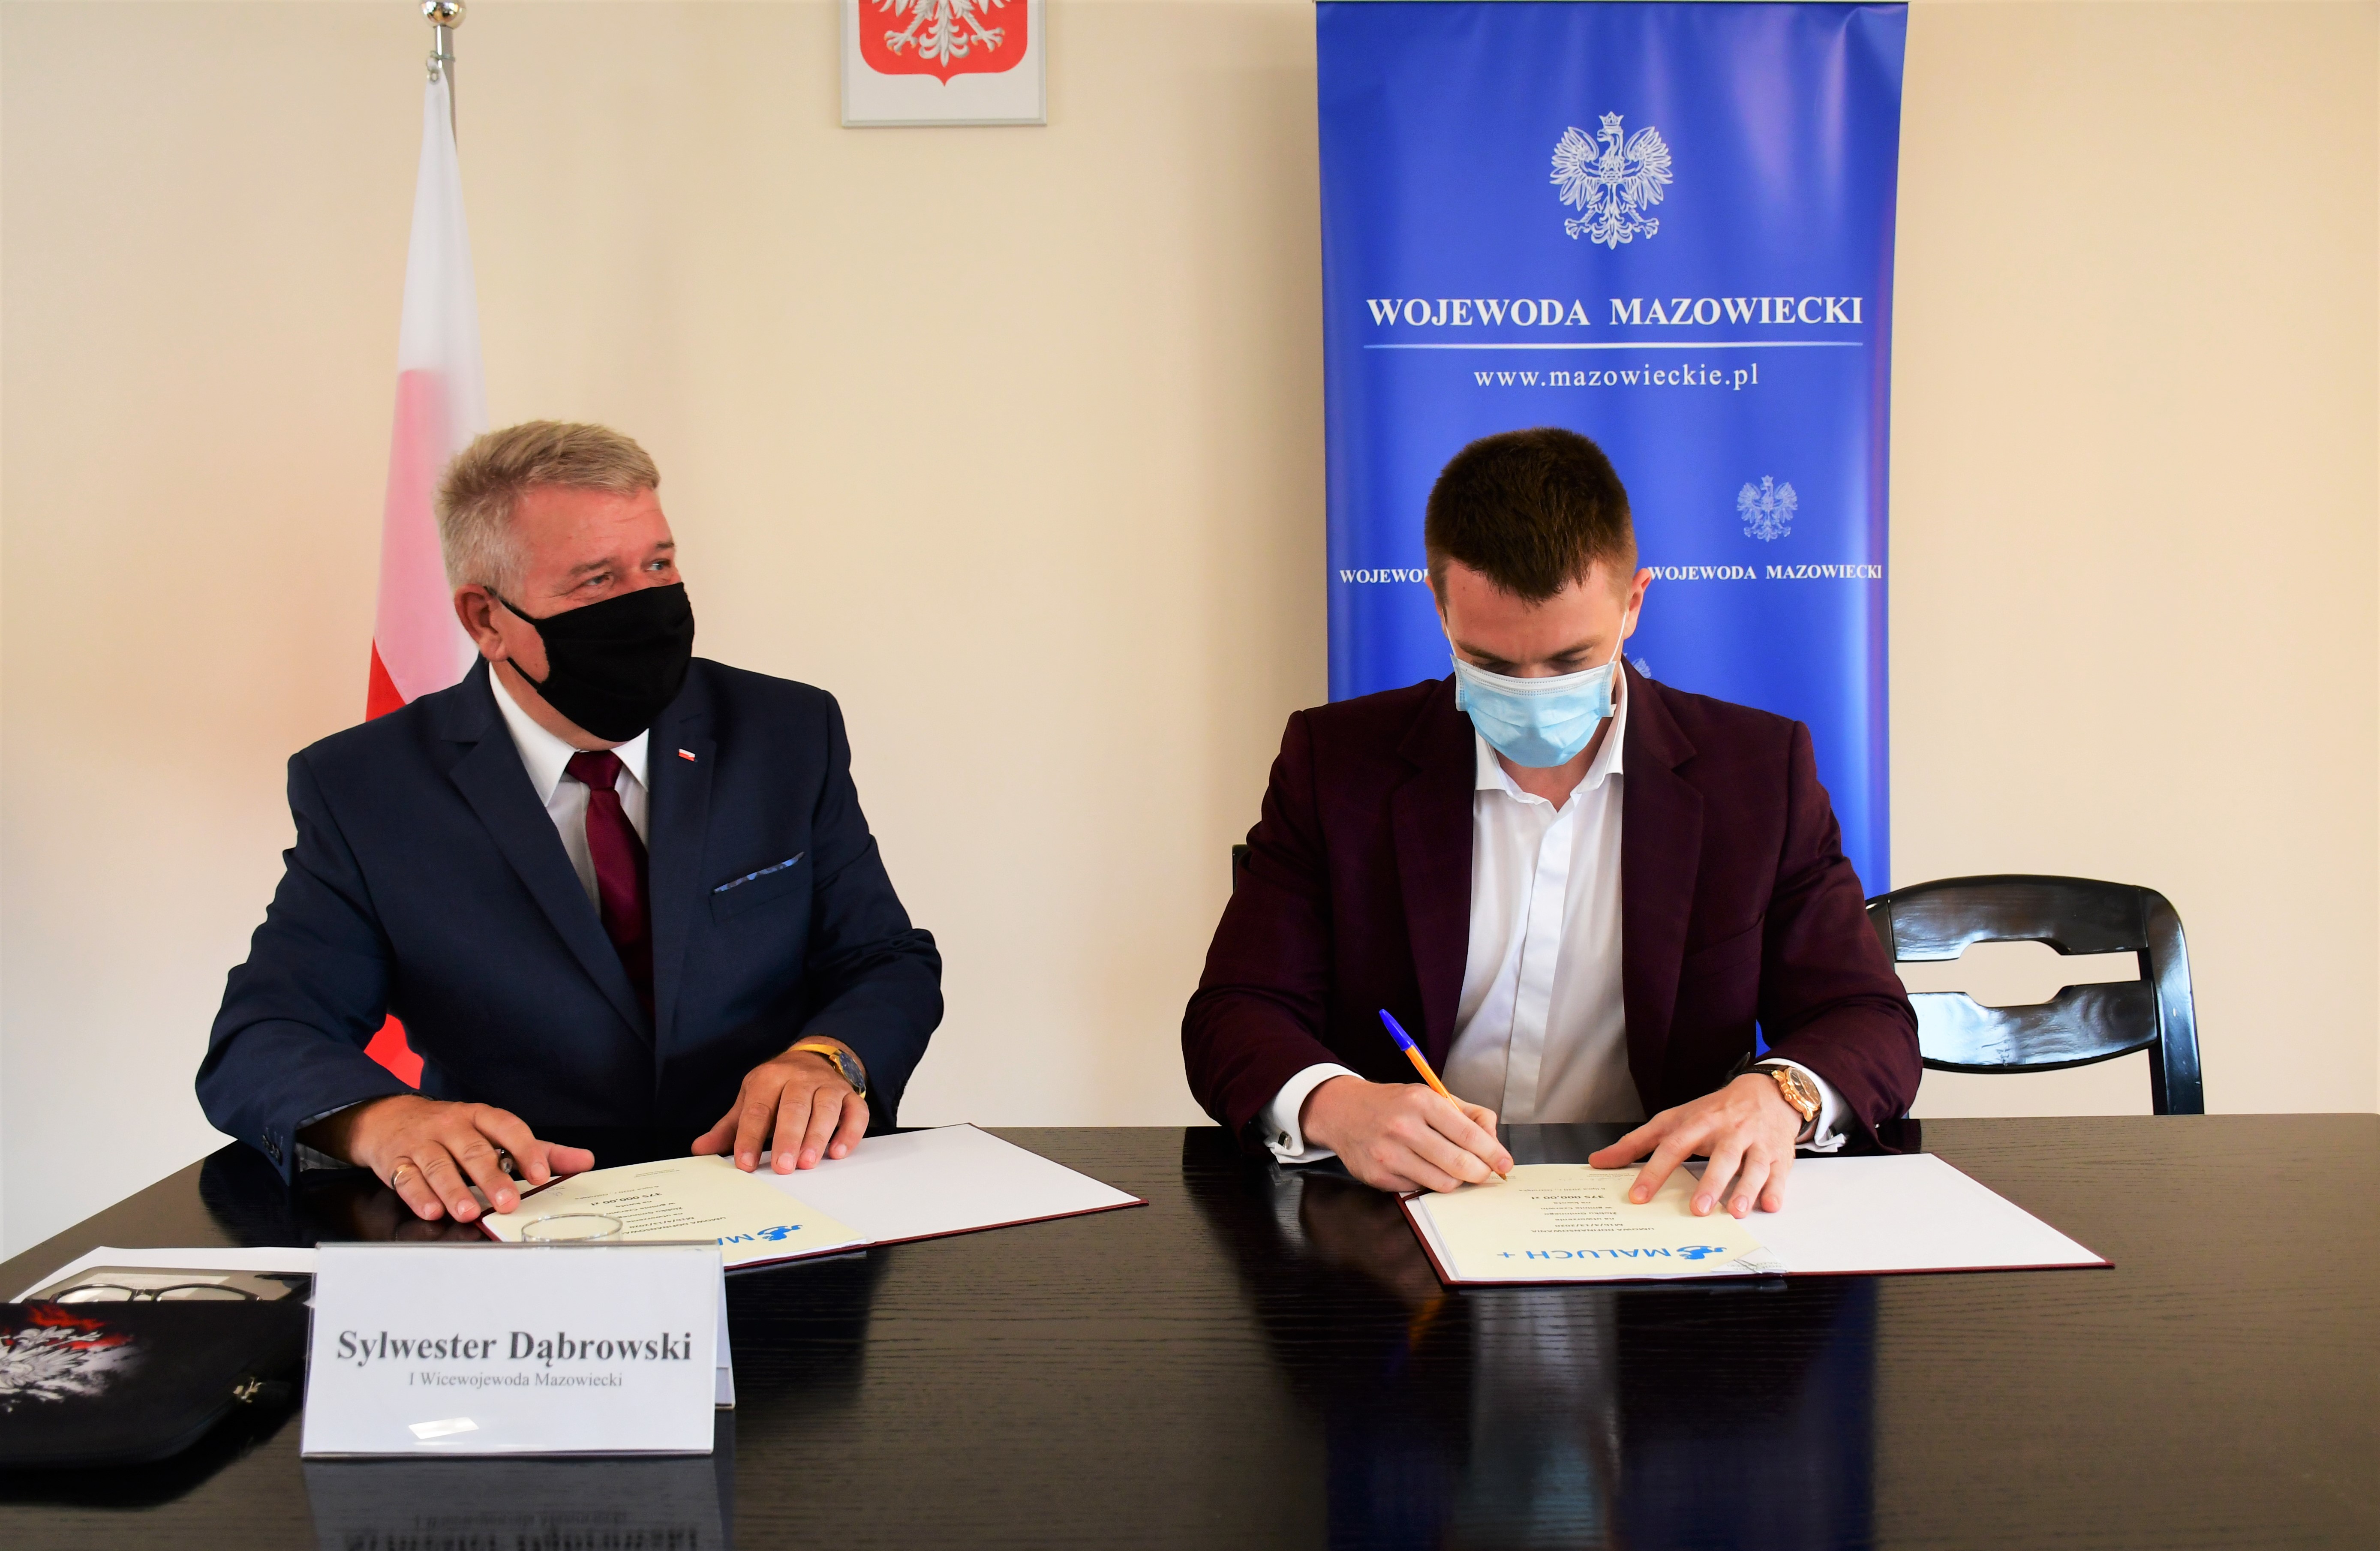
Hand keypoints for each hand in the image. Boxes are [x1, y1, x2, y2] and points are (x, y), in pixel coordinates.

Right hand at [306, 1095, 595, 1224]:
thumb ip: (539, 1149)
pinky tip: (431, 1210)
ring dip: (454, 1190)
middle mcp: (452, 1126)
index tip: (540, 1175)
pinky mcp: (396, 1161)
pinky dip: (418, 1196)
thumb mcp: (495, 1133)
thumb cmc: (453, 1130)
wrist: (390, 1117)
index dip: (526, 1150)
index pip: (508, 1127)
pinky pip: (407, 1178)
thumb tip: (584, 1160)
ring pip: (439, 1165)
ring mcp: (422, 1143)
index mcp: (481, 1117)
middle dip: (491, 1178)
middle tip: (507, 1202)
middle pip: (473, 1151)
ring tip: (469, 1212)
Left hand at [690, 1041, 867, 1172]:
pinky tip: (838, 1152)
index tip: (745, 1164)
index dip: (750, 1138)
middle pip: (794, 1107)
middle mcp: (799, 1078)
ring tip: (808, 1162)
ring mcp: (827, 1086)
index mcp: (769, 1078)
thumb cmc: (777, 1088)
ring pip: (825, 1109)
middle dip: (788, 1138)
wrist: (814, 1058)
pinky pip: (855, 1112)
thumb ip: (729, 1128)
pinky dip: (849, 1132)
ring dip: (817, 1136)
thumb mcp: (750, 1100)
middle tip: (784, 1167)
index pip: (758, 1110)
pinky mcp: (850, 1095)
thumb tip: (700, 1149)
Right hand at [1301, 1076, 1513, 1192]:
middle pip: (1459, 1164)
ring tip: (1453, 1169)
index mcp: (1421, 1102)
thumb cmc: (1395, 1105)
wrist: (1343, 1112)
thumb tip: (1494, 1141)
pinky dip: (1427, 1182)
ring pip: (1442, 1183)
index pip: (1468, 1135)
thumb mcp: (1431, 1096)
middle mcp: (1403, 1127)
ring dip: (1455, 1180)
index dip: (1493, 1153)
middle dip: (1480, 1173)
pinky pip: (1419, 1189)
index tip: (1505, 1164)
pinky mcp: (1378, 1176)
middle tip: (1484, 1173)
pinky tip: (1422, 1168)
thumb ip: (1469, 1114)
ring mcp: (1388, 1154)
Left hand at [1587, 1073, 1802, 1217]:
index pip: (1673, 1146)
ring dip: (1745, 1188)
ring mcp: (1757, 1142)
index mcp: (1699, 1122)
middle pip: (1721, 1155)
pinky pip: (1780, 1172)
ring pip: (1754, 1165)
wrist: (1768, 1092)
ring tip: (1735, 1211)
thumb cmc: (1716, 1111)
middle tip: (1697, 1209)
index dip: (1654, 1171)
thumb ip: (1637, 1142)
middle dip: (1710, 1182)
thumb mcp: (1675, 1120)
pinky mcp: (1780, 1154)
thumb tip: (1599, 1161)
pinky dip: (1777, 1189)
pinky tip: (1770, 1204)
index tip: (1638, 1196)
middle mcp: (1730, 1131)